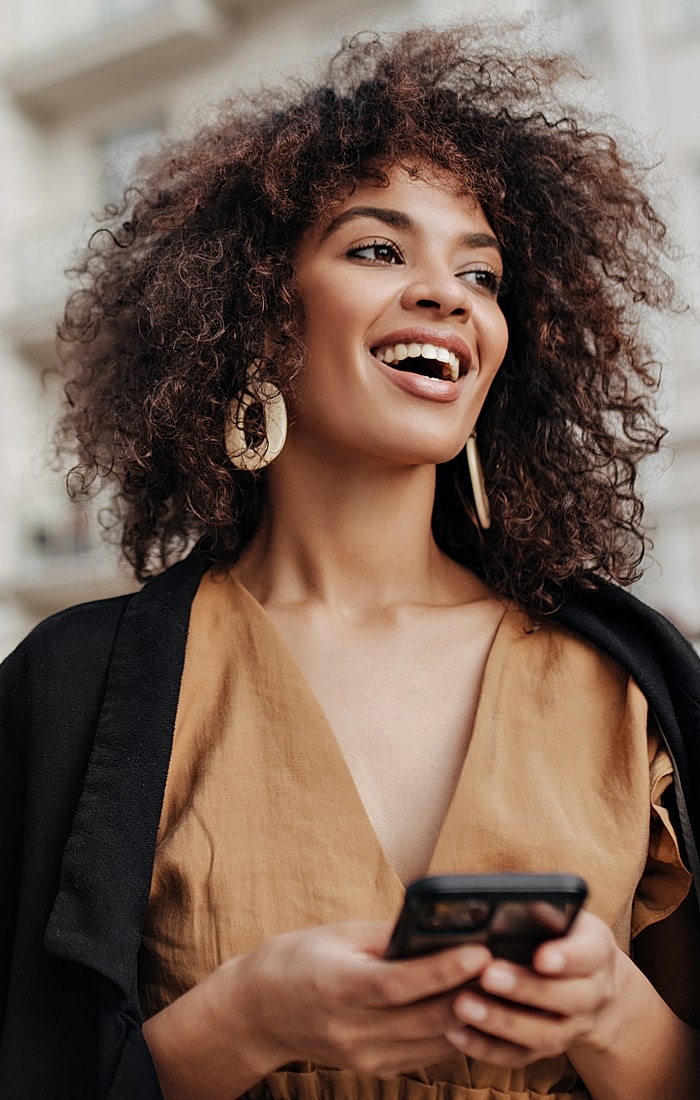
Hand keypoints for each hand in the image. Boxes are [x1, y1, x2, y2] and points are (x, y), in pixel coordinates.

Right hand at [231, 921, 491, 1078]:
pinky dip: (455, 1030)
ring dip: (473, 1014)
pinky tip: (478, 1007)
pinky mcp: (377, 1067)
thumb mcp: (339, 935)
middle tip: (510, 966)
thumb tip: (442, 929)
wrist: (260, 1011)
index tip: (480, 950)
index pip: (398, 985)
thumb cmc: (299, 959)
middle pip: (424, 1017)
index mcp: (337, 988)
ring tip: (505, 985)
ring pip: (434, 1040)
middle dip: (473, 992)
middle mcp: (352, 1030)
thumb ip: (390, 937)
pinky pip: (428, 1052)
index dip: (442, 970)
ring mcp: (365, 1056)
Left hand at [444, 910, 618, 1068]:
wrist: (596, 986)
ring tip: (463, 1004)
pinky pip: (519, 1057)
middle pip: (566, 998)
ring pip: (543, 1034)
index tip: (541, 956)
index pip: (588, 955)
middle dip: (526, 989)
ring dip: (501, 1022)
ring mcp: (571, 1027)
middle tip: (488, 975)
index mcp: (596, 953)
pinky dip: (487, 1048)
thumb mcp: (565, 914)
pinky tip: (456, 1032)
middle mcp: (592, 995)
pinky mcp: (545, 1049)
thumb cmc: (567, 937)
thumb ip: (541, 906)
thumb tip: (506, 893)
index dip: (567, 958)